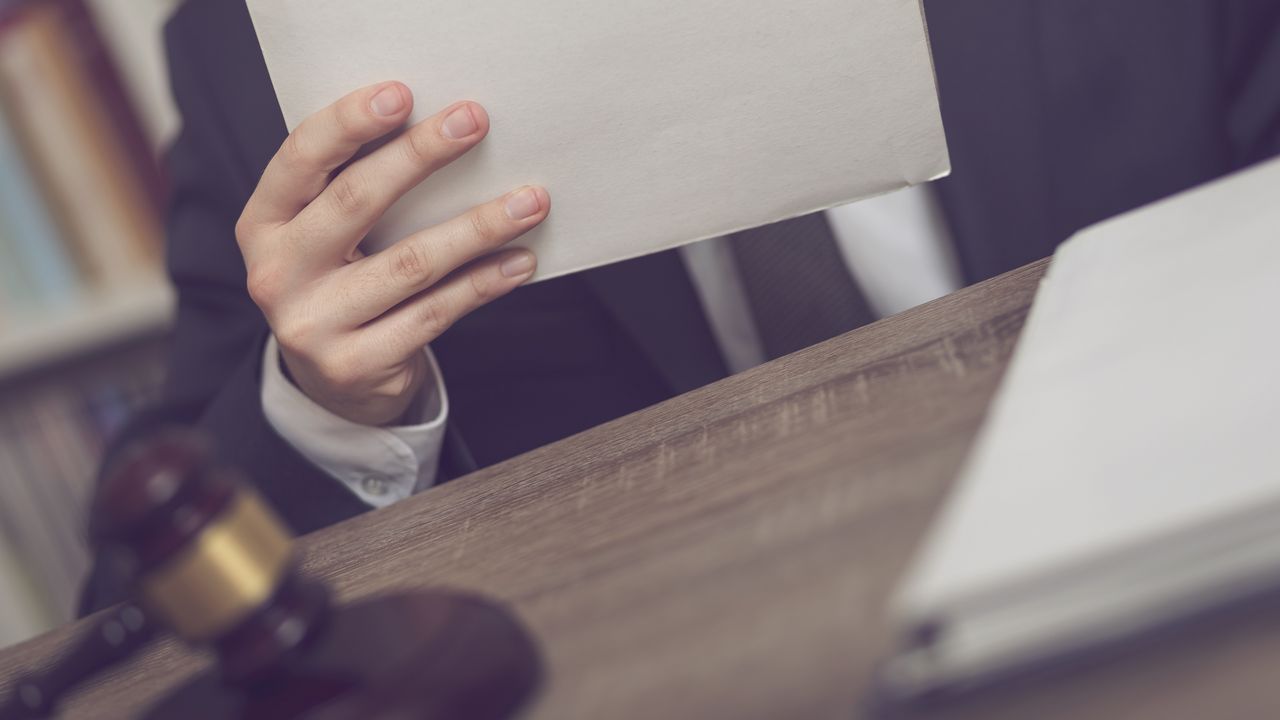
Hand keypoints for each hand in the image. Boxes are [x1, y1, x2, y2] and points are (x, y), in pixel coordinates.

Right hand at [236, 82, 548, 425]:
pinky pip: (434, 313)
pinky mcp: (356, 365)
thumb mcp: (324, 235)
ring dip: (478, 226)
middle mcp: (277, 273)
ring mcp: (313, 324)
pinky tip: (519, 261)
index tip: (402, 93)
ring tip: (530, 201)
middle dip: (420, 154)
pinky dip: (483, 283)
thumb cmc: (341, 282)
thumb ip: (353, 188)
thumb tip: (441, 130)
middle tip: (475, 120)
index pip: (300, 159)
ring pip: (410, 263)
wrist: (333, 382)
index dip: (349, 122)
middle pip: (356, 200)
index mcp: (263, 223)